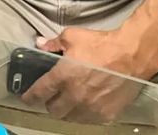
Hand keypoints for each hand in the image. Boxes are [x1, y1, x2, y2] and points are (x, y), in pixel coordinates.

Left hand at [21, 28, 143, 122]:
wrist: (130, 56)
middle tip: (51, 96)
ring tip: (67, 101)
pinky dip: (83, 114)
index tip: (26, 98)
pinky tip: (84, 105)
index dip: (30, 97)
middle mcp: (75, 96)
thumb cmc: (99, 44)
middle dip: (49, 104)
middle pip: (54, 110)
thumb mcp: (71, 37)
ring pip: (70, 118)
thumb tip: (39, 44)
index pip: (40, 92)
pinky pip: (89, 120)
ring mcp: (91, 108)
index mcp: (63, 76)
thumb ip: (53, 43)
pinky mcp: (106, 114)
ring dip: (66, 111)